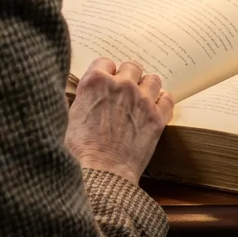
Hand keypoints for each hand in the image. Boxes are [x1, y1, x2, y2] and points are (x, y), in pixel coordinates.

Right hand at [65, 58, 173, 184]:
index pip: (105, 62)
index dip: (105, 74)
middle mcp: (121, 85)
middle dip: (127, 77)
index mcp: (95, 82)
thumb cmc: (80, 151)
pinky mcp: (157, 117)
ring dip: (146, 87)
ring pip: (152, 79)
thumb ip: (81, 99)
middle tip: (124, 92)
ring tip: (141, 98)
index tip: (106, 83)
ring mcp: (141, 100)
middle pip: (131, 66)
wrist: (101, 174)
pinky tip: (155, 108)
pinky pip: (168, 98)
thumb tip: (83, 94)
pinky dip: (162, 102)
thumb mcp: (69, 118)